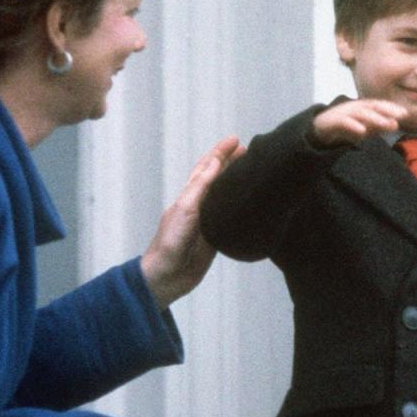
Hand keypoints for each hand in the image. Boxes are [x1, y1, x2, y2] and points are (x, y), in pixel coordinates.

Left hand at [140, 135, 244, 307]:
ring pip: (223, 194)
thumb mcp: (185, 211)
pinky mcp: (215, 236)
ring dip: (234, 180)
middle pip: (216, 177)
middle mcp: (199, 205)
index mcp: (189, 196)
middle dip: (229, 161)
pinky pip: (228, 215)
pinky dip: (238, 204)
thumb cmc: (170, 243)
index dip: (220, 152)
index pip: (207, 167)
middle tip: (247, 149)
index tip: (236, 140)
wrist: (167, 277)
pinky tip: (248, 203)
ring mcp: (207, 220)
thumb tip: (215, 162)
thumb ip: (201, 187)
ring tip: (250, 169)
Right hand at [311, 99, 407, 145]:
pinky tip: (363, 132)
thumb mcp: (364, 126)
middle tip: (400, 117)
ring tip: (387, 124)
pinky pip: (345, 123)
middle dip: (387, 111)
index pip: (379, 105)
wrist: (320, 128)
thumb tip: (395, 124)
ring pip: (361, 114)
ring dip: (375, 118)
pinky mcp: (334, 121)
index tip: (405, 114)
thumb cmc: (346, 126)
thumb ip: (378, 126)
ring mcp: (344, 113)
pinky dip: (354, 126)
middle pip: (372, 107)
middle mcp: (355, 107)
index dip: (392, 108)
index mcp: (363, 107)